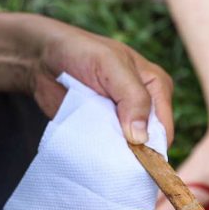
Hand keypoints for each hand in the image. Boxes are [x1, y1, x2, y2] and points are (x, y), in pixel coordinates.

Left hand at [25, 17, 173, 144]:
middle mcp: (144, 107)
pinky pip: (107, 151)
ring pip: (127, 151)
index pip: (163, 127)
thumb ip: (132, 97)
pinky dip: (100, 155)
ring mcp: (122, 121)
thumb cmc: (81, 52)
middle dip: (133, 154)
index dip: (152, 146)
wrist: (44, 58)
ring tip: (99, 156)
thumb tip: (142, 137)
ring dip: (114, 156)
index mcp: (156, 88)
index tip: (132, 156)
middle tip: (112, 157)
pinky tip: (90, 156)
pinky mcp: (102, 130)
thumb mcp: (111, 66)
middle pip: (148, 143)